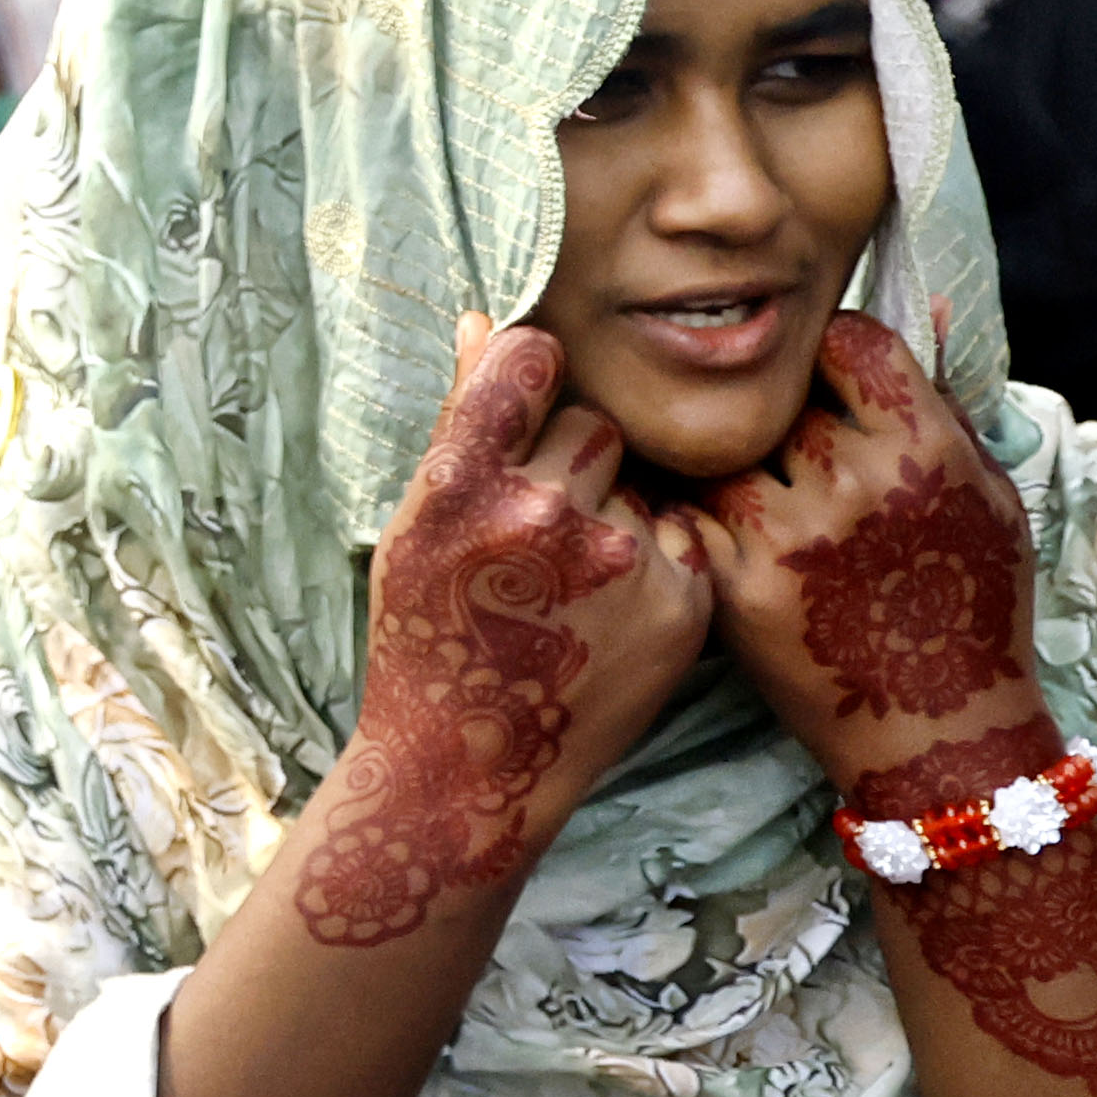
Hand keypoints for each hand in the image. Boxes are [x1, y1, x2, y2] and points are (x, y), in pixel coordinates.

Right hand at [287, 321, 718, 945]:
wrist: (471, 773)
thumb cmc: (427, 644)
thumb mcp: (414, 528)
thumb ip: (463, 422)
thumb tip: (486, 323)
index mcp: (461, 485)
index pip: (527, 359)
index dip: (530, 371)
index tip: (527, 394)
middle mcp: (543, 512)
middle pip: (593, 422)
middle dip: (571, 457)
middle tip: (538, 528)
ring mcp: (620, 560)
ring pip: (637, 482)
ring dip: (613, 512)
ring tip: (570, 585)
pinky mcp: (682, 603)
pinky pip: (676, 539)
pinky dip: (652, 564)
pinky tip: (607, 615)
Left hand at [700, 313, 1040, 790]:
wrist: (938, 731)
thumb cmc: (973, 607)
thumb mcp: (990, 498)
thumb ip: (943, 403)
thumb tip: (919, 303)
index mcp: (924, 453)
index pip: (849, 339)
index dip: (835, 354)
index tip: (833, 385)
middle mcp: (853, 485)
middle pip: (781, 394)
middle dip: (786, 413)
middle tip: (795, 449)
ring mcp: (787, 535)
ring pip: (727, 448)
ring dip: (740, 463)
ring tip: (766, 492)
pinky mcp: (733, 583)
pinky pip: (691, 510)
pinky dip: (701, 511)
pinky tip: (726, 527)